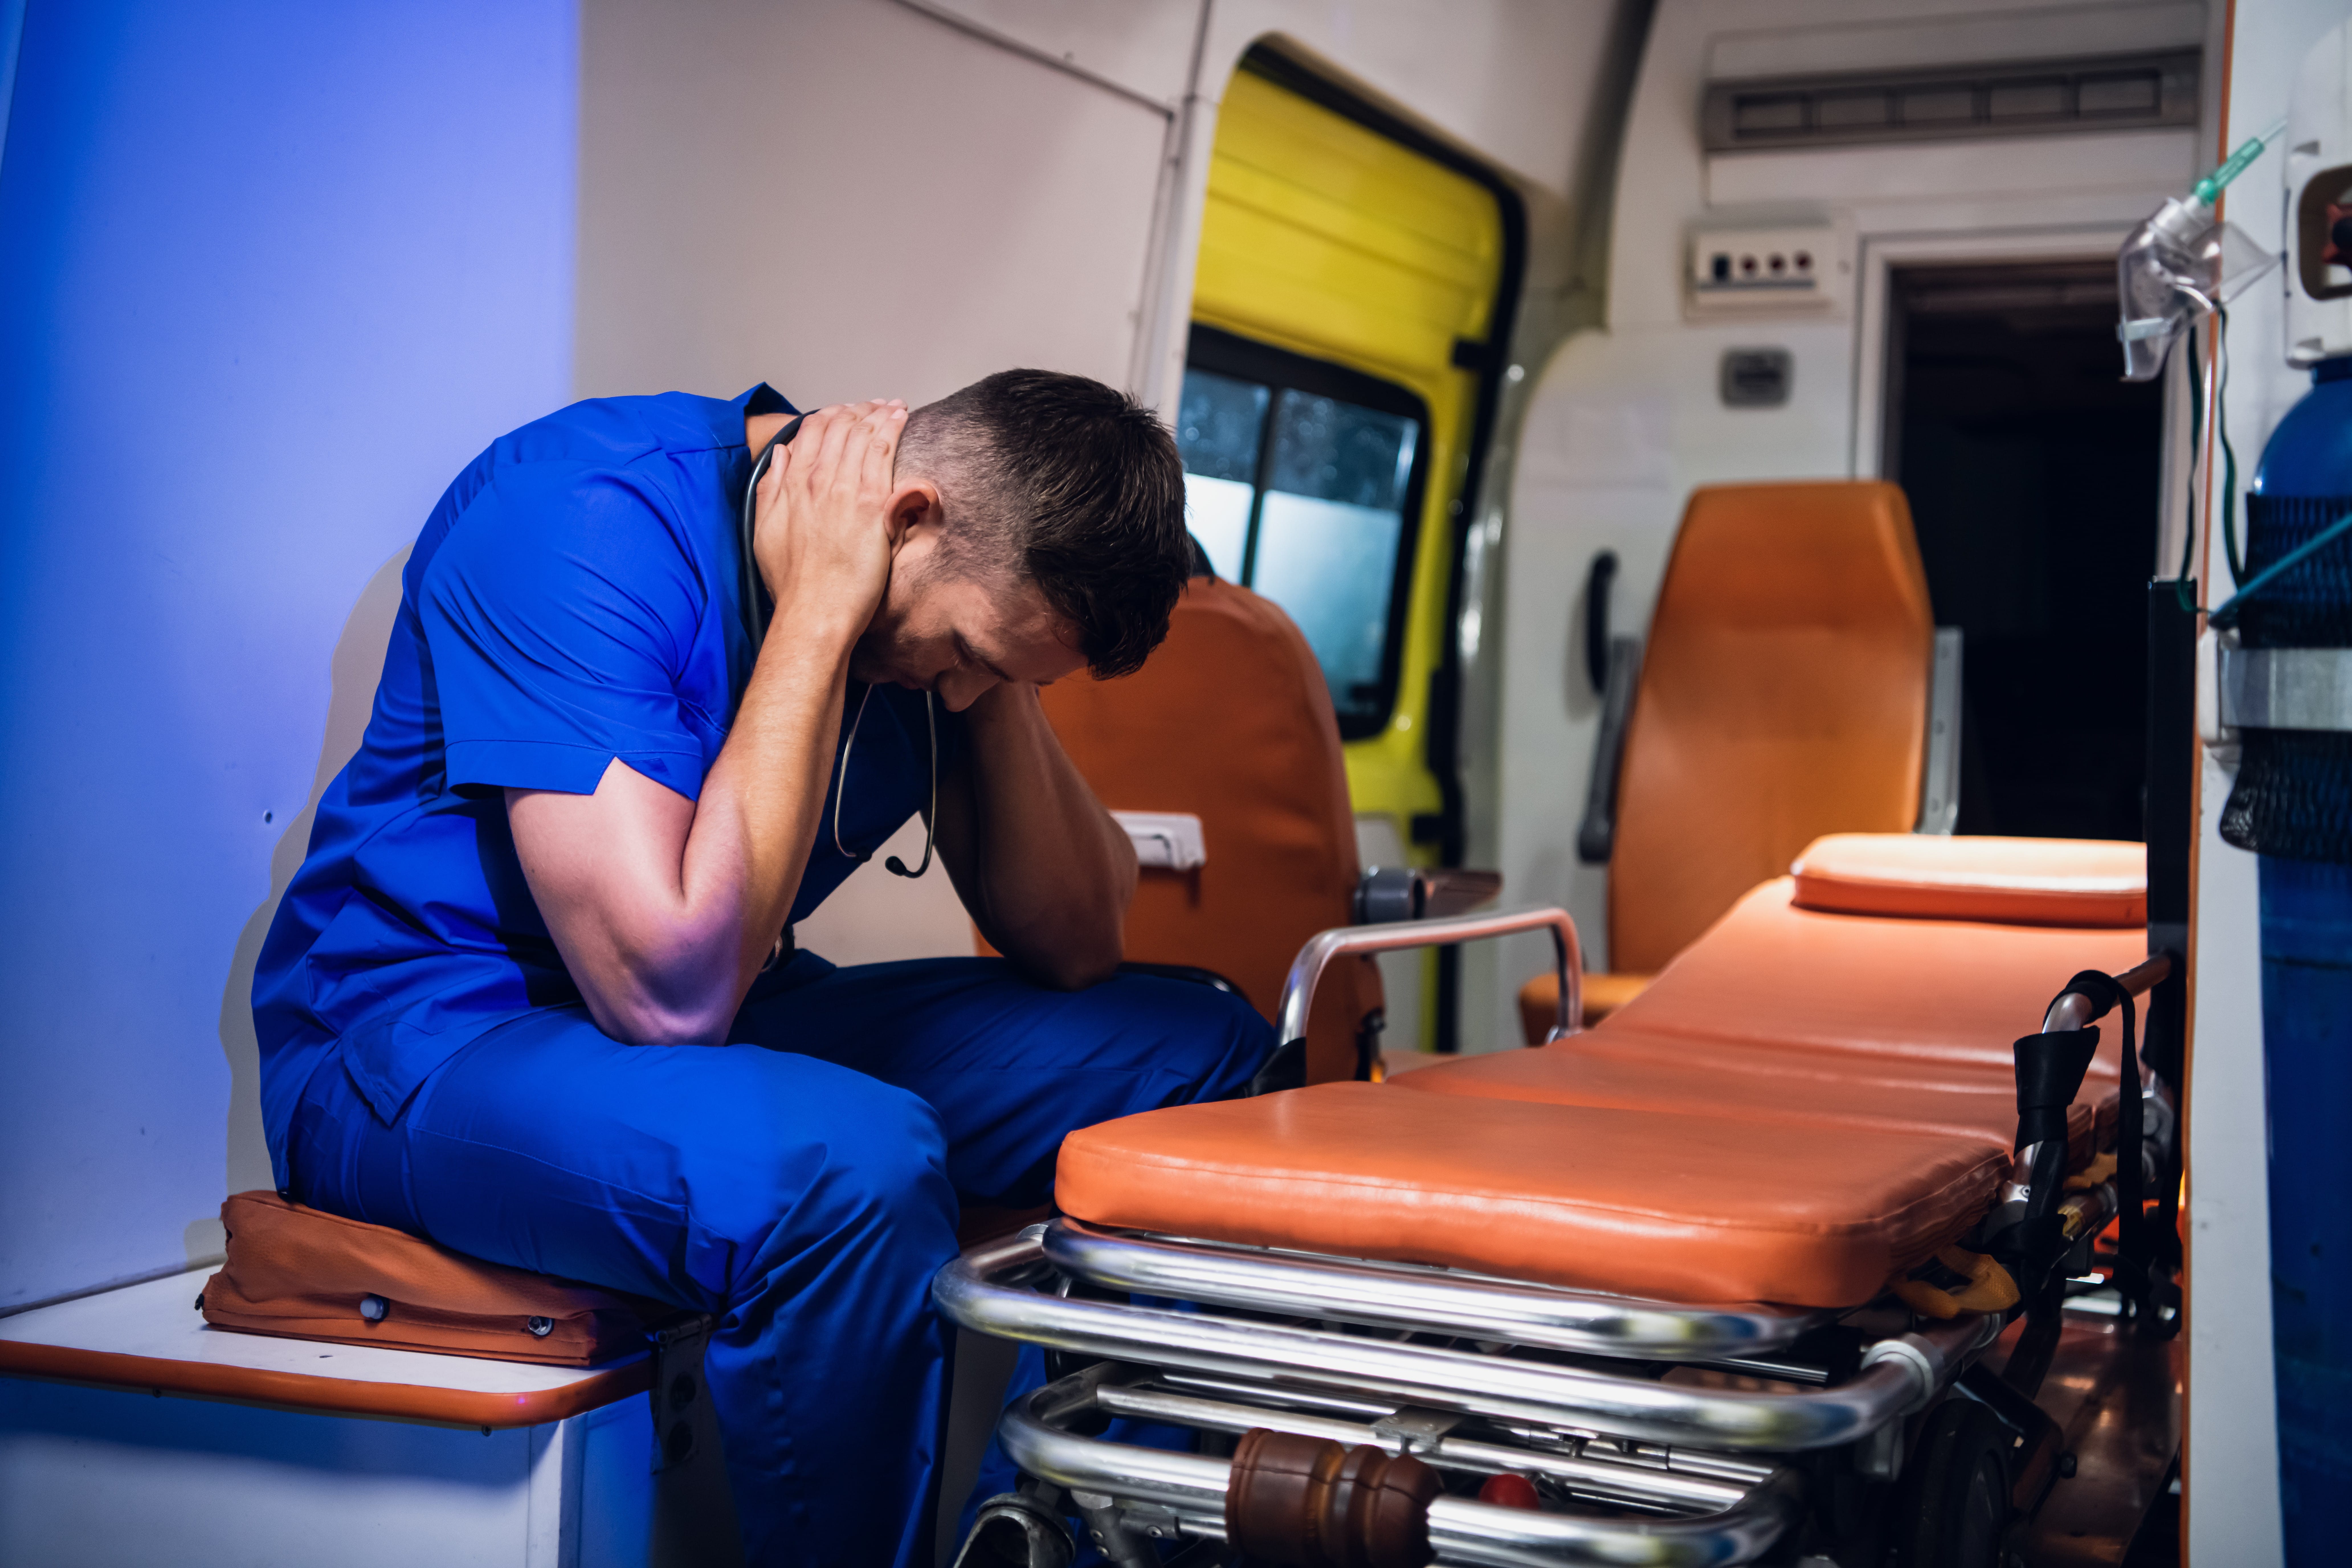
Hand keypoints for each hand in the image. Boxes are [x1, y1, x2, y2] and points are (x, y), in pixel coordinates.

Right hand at [752, 400, 906, 642]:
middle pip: (838, 428)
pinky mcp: (871, 503)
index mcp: (791, 485)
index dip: (829, 416)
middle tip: (874, 405)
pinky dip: (891, 428)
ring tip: (892, 405)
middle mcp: (816, 480)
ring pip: (861, 434)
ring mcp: (844, 489)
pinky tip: (900, 416)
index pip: (810, 433)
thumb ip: (770, 488)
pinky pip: (883, 451)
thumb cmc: (792, 582)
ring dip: (878, 414)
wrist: (814, 611)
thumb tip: (780, 457)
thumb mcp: (763, 530)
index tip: (844, 412)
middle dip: (857, 411)